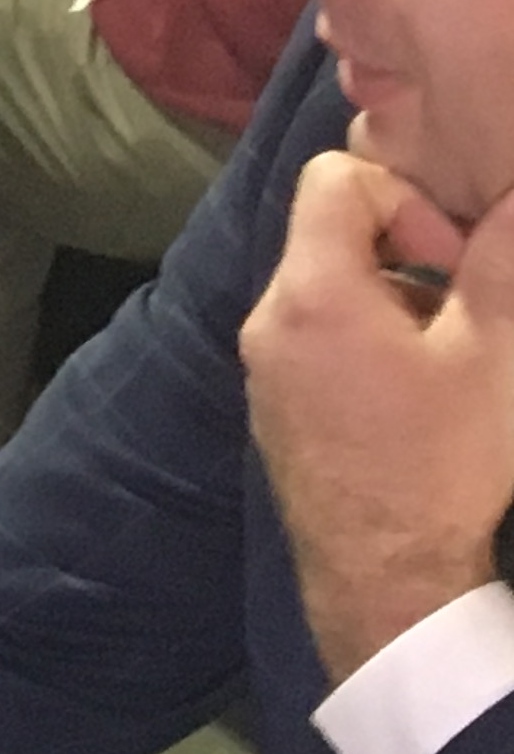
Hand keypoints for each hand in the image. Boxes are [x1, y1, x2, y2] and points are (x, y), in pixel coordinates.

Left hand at [242, 149, 513, 684]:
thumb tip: (510, 199)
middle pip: (331, 233)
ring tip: (447, 360)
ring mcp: (264, 362)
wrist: (385, 574)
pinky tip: (415, 394)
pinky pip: (317, 334)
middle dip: (408, 252)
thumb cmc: (442, 463)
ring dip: (396, 300)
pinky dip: (367, 338)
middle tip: (462, 308)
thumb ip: (500, 263)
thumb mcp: (491, 352)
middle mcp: (268, 317)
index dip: (405, 197)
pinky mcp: (274, 399)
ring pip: (330, 286)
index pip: (334, 178)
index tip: (452, 257)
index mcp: (311, 292)